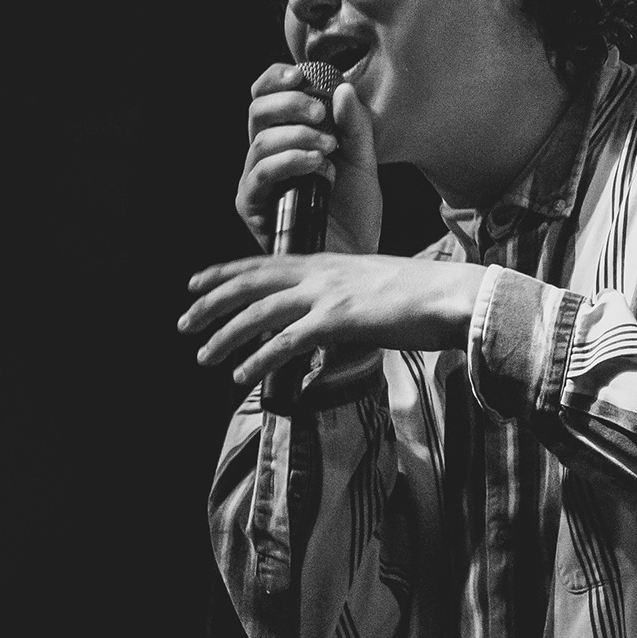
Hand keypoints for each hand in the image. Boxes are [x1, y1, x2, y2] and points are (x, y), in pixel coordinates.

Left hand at [180, 250, 487, 388]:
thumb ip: (342, 305)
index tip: (195, 282)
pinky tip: (241, 375)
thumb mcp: (372, 292)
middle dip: (212, 302)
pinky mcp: (338, 320)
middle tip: (183, 322)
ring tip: (203, 356)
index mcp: (327, 262)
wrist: (452, 296)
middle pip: (251, 283)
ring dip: (226, 336)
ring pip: (260, 312)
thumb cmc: (421, 298)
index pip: (264, 263)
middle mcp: (320, 272)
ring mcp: (327, 294)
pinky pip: (287, 342)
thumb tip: (325, 330)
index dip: (225, 272)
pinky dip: (259, 359)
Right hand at [236, 66, 382, 255]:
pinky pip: (262, 173)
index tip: (301, 73)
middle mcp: (264, 157)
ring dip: (297, 135)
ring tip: (329, 148)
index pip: (266, 96)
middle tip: (321, 113)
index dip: (276, 79)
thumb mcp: (363, 161)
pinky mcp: (253, 207)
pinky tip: (318, 164)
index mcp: (285, 138)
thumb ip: (354, 126)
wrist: (356, 256)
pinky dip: (291, 161)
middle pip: (257, 110)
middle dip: (290, 103)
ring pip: (261, 141)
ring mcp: (256, 182)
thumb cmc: (355, 212)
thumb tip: (342, 88)